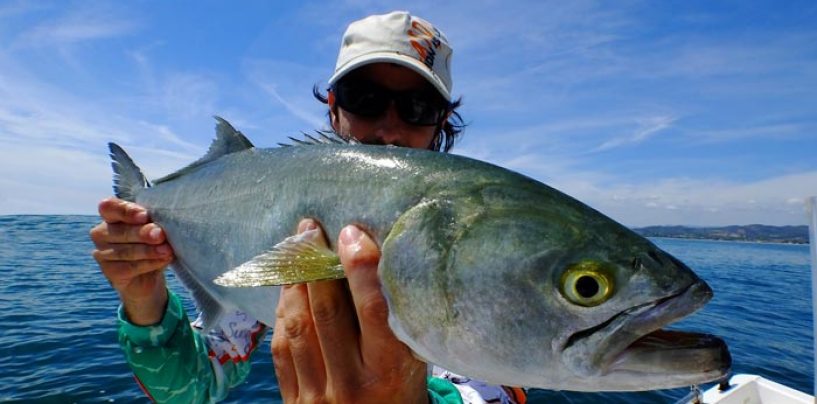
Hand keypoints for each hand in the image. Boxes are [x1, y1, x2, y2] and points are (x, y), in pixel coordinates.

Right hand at [90, 197, 173, 324]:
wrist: (153, 281)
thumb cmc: (156, 247)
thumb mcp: (157, 233)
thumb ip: (156, 226)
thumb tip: (165, 225)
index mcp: (112, 217)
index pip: (109, 207)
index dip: (124, 210)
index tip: (143, 214)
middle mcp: (102, 234)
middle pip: (118, 231)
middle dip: (141, 233)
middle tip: (160, 234)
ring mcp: (102, 255)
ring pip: (123, 251)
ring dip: (147, 251)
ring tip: (167, 250)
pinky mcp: (110, 273)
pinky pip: (128, 267)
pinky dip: (147, 264)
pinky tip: (162, 261)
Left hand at [271, 219, 427, 403]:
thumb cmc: (401, 393)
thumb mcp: (413, 363)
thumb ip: (397, 322)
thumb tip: (379, 260)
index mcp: (389, 372)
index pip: (373, 310)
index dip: (361, 268)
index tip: (351, 233)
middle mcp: (352, 384)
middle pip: (327, 313)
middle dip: (315, 264)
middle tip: (310, 228)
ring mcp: (319, 396)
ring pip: (299, 327)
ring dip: (293, 282)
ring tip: (293, 248)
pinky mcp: (294, 403)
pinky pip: (282, 349)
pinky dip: (282, 312)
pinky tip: (287, 288)